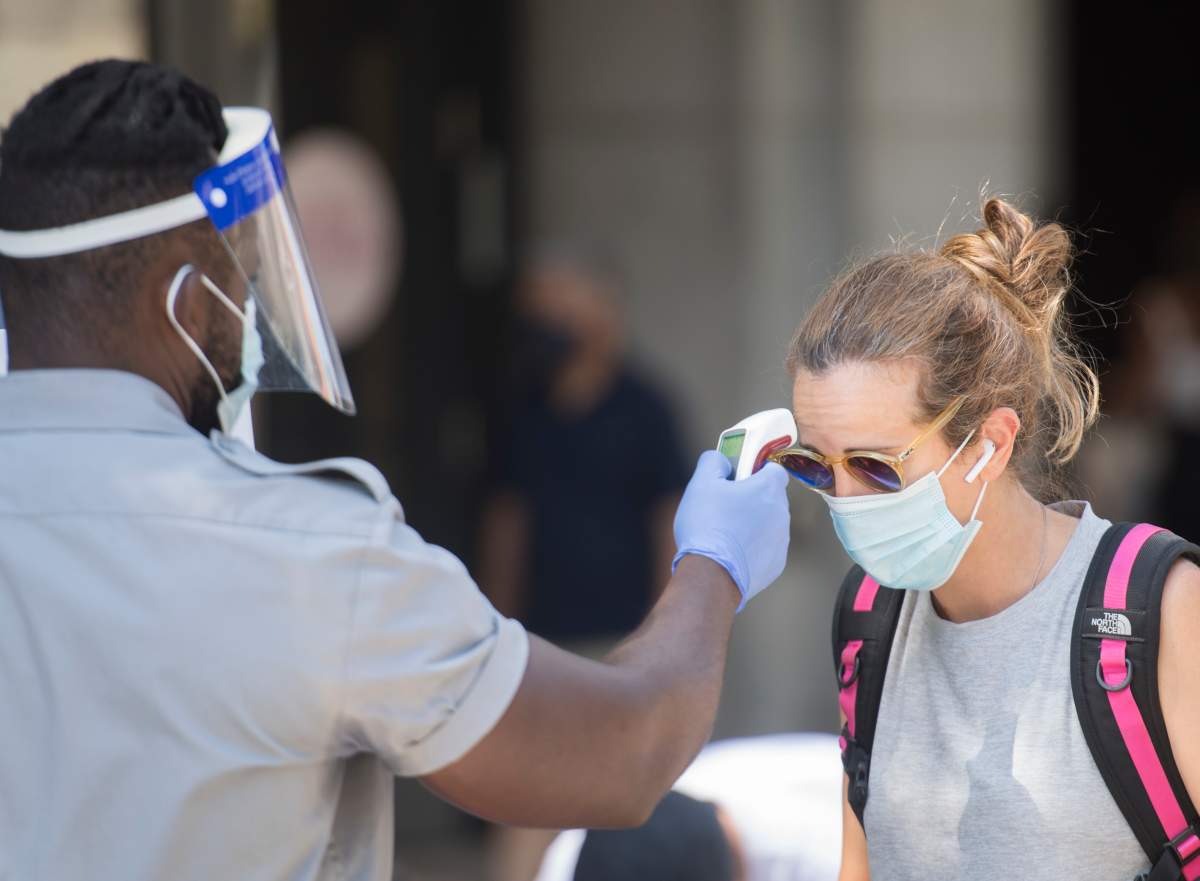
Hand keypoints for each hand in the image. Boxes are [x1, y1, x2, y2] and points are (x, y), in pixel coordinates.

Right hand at [671, 450, 790, 609]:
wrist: (711, 575)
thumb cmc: (707, 526)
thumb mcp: (701, 483)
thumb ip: (713, 462)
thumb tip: (720, 459)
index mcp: (768, 489)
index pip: (774, 469)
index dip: (758, 470)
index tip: (741, 476)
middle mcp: (781, 513)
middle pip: (771, 498)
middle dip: (752, 499)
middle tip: (726, 505)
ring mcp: (781, 541)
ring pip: (769, 524)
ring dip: (753, 524)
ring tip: (725, 532)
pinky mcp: (776, 564)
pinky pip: (766, 548)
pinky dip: (753, 548)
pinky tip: (731, 552)